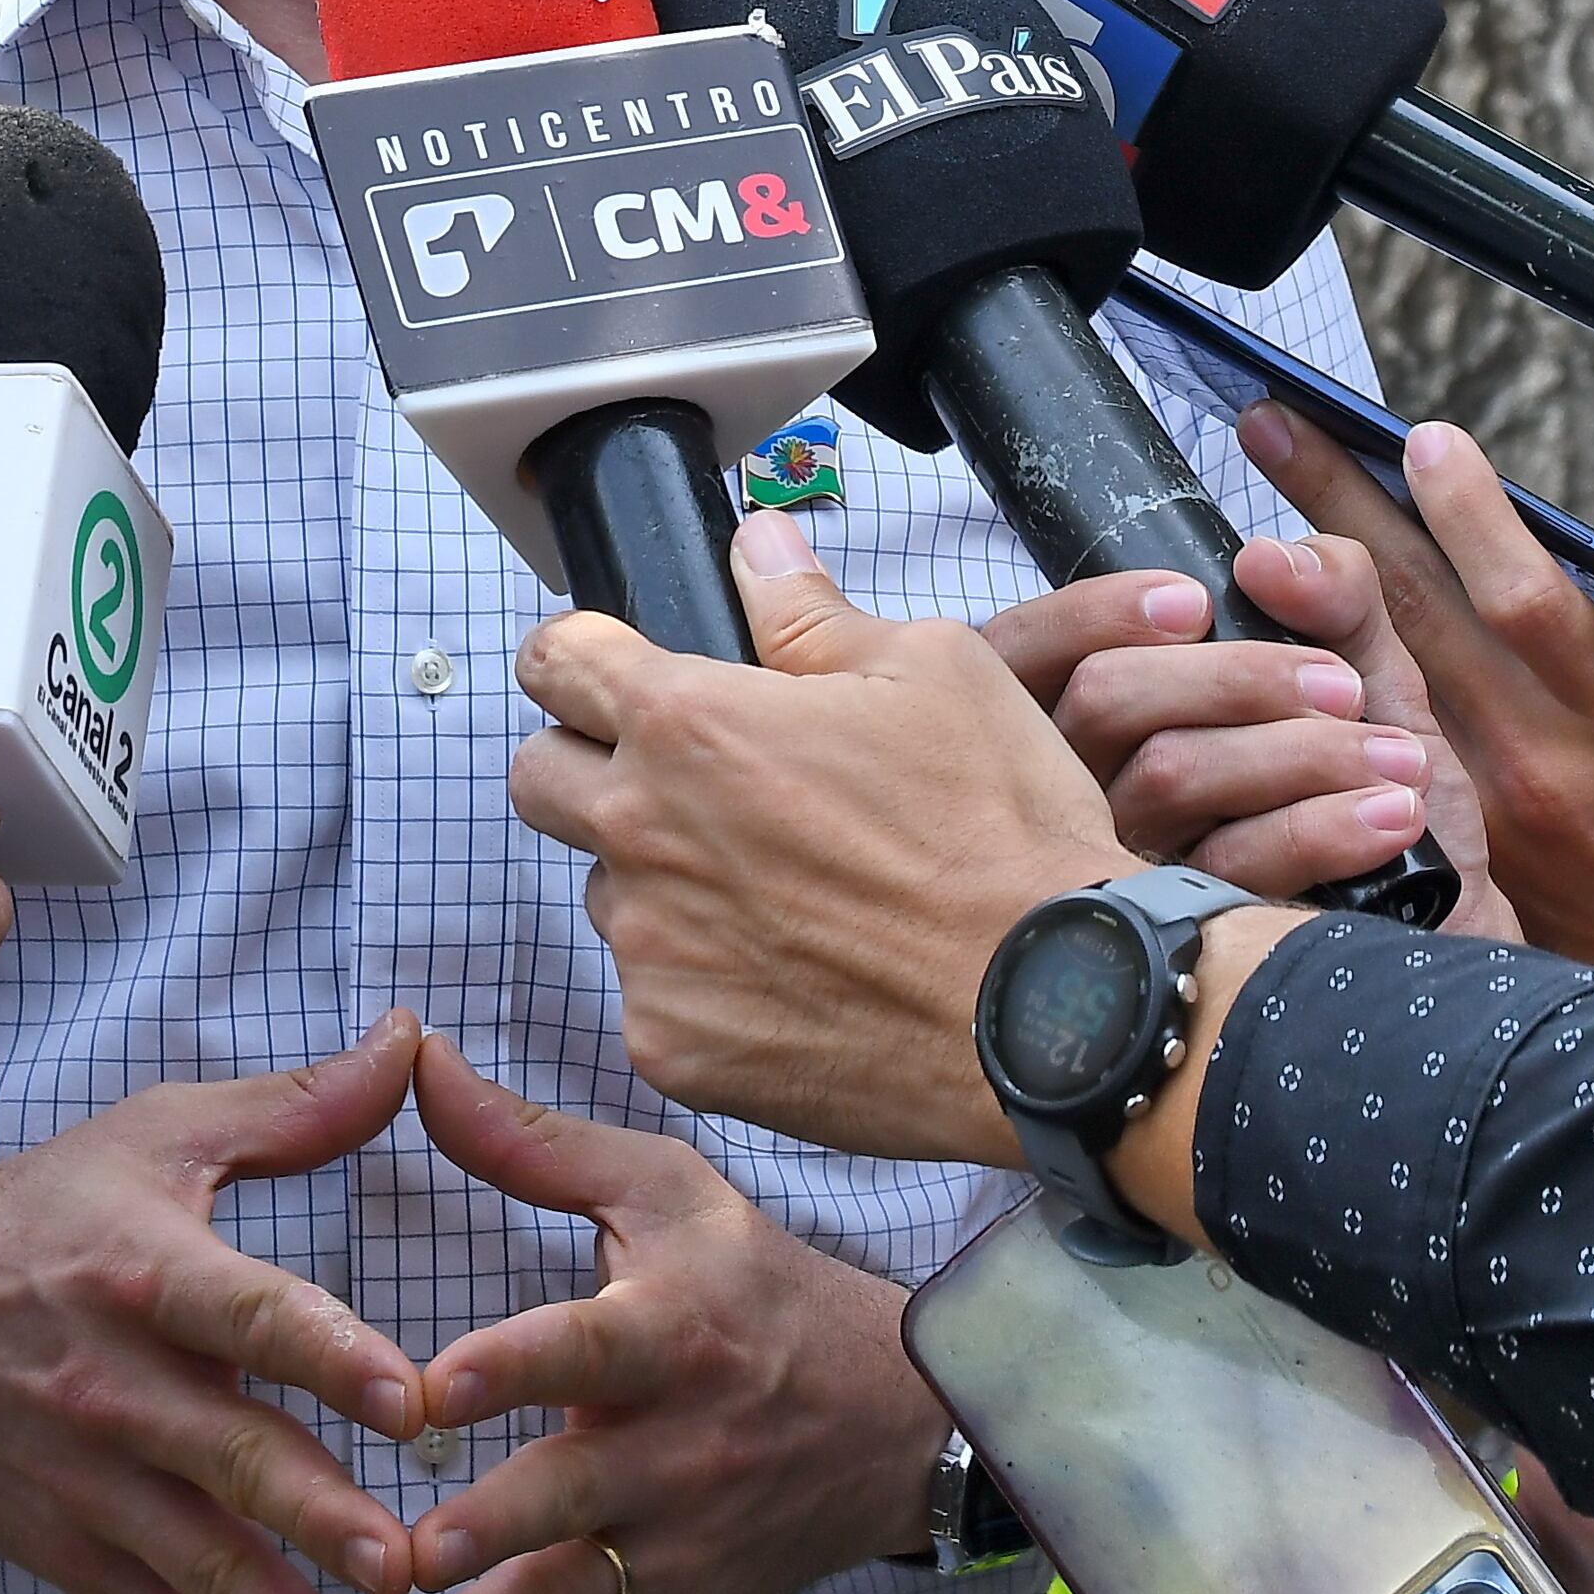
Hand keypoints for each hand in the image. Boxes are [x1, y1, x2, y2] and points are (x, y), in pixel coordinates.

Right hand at [0, 1017, 432, 1593]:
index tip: (407, 1400)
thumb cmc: (46, 1213)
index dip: (330, 1356)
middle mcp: (115, 1383)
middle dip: (320, 1516)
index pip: (249, 1314)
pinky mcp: (63, 1542)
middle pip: (233, 1455)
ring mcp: (85, 1475)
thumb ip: (297, 1106)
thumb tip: (408, 1038)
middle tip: (400, 1561)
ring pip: (194, 1552)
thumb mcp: (159, 1138)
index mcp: (147, 1274)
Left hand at [401, 1037, 939, 1593]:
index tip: (437, 1386)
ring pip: (578, 1590)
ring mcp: (685, 1537)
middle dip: (490, 1525)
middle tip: (414, 1548)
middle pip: (572, 1490)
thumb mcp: (666, 1196)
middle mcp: (681, 1442)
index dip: (513, 1366)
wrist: (898, 1417)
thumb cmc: (754, 1287)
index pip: (589, 1348)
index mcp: (674, 1329)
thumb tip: (421, 1063)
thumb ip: (533, 1145)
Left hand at [511, 513, 1136, 1165]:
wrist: (1054, 1009)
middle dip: (589, 764)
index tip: (611, 670)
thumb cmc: (1003, 832)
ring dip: (660, 880)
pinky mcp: (673, 1046)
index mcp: (690, 722)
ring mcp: (651, 951)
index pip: (557, 660)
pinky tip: (797, 974)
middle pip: (539, 778)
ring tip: (778, 891)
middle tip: (689, 781)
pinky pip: (655, 995)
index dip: (583, 654)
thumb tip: (756, 546)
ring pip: (606, 893)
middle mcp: (643, 834)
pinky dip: (705, 981)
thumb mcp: (934, 671)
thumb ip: (812, 612)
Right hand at [983, 564, 1452, 902]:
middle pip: (1103, 702)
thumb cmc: (1383, 794)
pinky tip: (1392, 818)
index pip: (1026, 650)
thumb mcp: (1373, 674)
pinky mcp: (1188, 948)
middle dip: (1233, 677)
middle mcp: (1088, 801)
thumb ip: (1334, 596)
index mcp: (1106, 723)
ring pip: (1168, 777)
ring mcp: (1126, 879)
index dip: (1091, 613)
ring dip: (1298, 752)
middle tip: (1344, 687)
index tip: (1195, 601)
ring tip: (1401, 758)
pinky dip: (1321, 827)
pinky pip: (1228, 870)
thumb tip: (1265, 559)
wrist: (1445, 940)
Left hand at [1238, 409, 1593, 983]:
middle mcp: (1546, 761)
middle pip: (1423, 615)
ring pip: (1377, 677)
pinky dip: (1328, 688)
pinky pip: (1375, 754)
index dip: (1468, 516)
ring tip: (1249, 526)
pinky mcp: (1453, 858)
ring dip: (1311, 594)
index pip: (1530, 599)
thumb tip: (1517, 548)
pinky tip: (1278, 646)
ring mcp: (1484, 816)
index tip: (1423, 440)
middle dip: (1343, 509)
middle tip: (1273, 425)